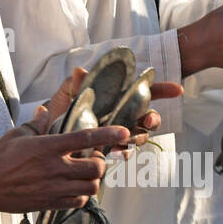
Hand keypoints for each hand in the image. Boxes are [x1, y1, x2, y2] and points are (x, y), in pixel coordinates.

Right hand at [0, 123, 130, 213]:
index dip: (108, 135)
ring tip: (85, 175)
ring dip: (93, 180)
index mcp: (48, 146)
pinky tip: (74, 190)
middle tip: (93, 159)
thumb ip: (38, 124)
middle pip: (96, 167)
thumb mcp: (18, 134)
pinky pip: (78, 202)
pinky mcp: (50, 203)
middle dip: (100, 162)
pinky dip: (82, 196)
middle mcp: (55, 167)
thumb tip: (46, 110)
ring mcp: (53, 188)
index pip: (85, 138)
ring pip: (91, 187)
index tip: (123, 132)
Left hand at [39, 66, 181, 143]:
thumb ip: (74, 84)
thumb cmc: (58, 112)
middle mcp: (121, 116)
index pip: (144, 92)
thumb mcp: (65, 96)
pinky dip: (123, 151)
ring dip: (139, 136)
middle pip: (148, 117)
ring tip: (130, 138)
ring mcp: (118, 134)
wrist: (45, 137)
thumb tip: (80, 71)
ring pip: (140, 135)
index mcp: (116, 98)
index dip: (162, 90)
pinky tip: (117, 150)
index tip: (177, 90)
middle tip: (149, 120)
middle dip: (153, 119)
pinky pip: (125, 152)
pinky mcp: (110, 149)